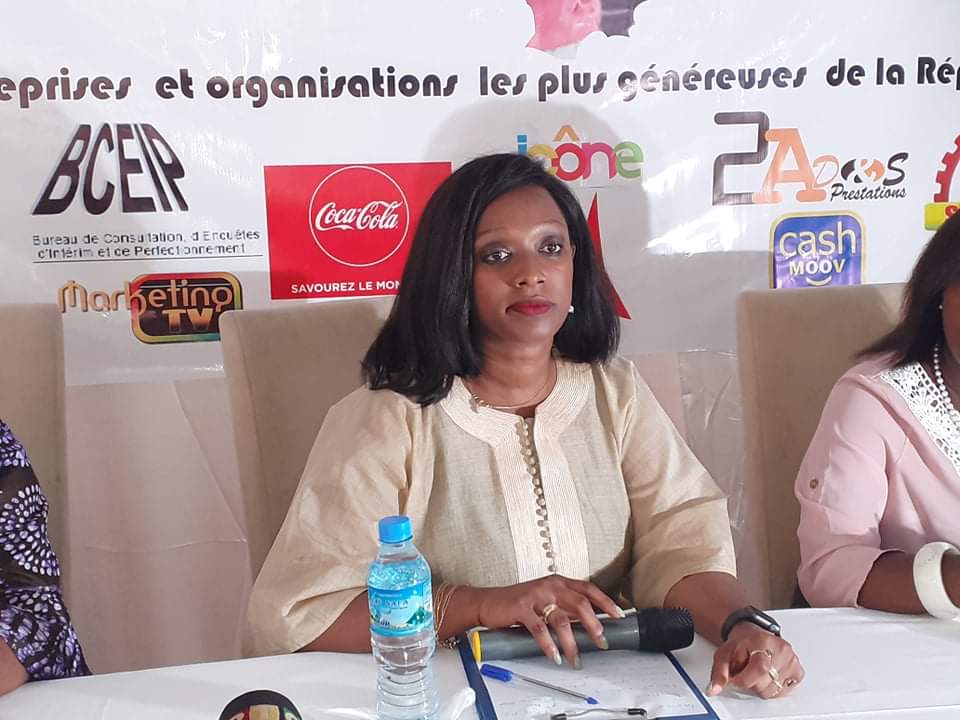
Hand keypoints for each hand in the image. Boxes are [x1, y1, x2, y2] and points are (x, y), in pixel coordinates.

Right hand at [470, 575, 623, 666]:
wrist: (488, 602)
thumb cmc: (518, 603)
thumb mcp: (545, 600)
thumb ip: (565, 608)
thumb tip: (588, 625)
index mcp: (558, 582)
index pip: (588, 589)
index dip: (605, 602)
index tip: (617, 616)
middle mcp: (549, 585)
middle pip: (580, 603)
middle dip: (594, 625)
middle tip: (601, 641)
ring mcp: (535, 595)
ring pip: (561, 619)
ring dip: (571, 642)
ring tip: (576, 658)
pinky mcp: (521, 608)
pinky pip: (539, 628)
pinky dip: (549, 645)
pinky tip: (554, 655)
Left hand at [706, 623, 804, 698]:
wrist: (752, 635)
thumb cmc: (741, 645)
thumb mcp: (724, 654)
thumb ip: (718, 672)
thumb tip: (713, 690)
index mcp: (763, 641)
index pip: (759, 669)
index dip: (744, 679)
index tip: (736, 678)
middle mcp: (781, 649)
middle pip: (765, 683)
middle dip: (750, 683)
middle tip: (746, 671)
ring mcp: (791, 660)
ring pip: (773, 691)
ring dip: (761, 686)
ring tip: (756, 673)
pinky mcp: (798, 671)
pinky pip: (783, 691)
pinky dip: (773, 688)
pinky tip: (768, 676)